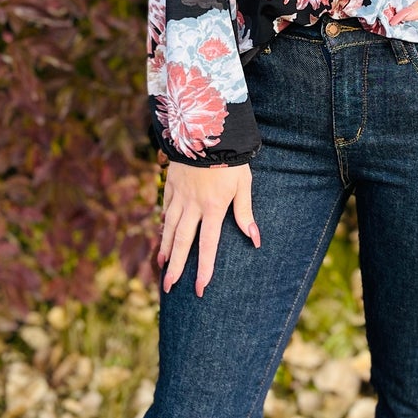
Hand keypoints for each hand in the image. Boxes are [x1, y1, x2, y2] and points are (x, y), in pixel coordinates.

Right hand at [158, 162, 259, 296]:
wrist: (206, 129)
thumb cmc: (232, 158)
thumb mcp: (243, 184)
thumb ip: (245, 213)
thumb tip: (255, 239)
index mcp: (213, 208)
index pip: (208, 246)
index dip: (204, 269)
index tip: (199, 287)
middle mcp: (193, 205)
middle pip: (183, 242)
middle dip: (176, 267)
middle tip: (169, 286)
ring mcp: (179, 195)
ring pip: (170, 227)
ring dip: (166, 249)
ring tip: (162, 266)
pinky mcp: (171, 183)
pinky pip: (166, 208)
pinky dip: (164, 223)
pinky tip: (163, 233)